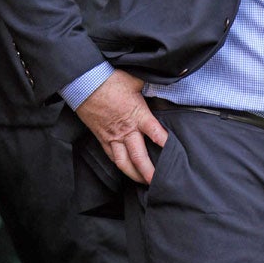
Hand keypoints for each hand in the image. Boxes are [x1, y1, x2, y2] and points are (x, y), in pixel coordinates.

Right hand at [75, 69, 166, 184]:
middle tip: (159, 182)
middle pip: (140, 158)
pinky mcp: (102, 138)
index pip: (157, 134)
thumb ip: (151, 85)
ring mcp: (113, 136)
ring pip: (124, 163)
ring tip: (144, 182)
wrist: (85, 82)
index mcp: (138, 115)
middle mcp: (126, 130)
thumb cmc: (110, 80)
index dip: (168, 145)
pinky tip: (126, 170)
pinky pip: (111, 156)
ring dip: (134, 175)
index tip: (178, 154)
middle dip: (150, 172)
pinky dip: (120, 166)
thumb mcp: (135, 80)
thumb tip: (164, 83)